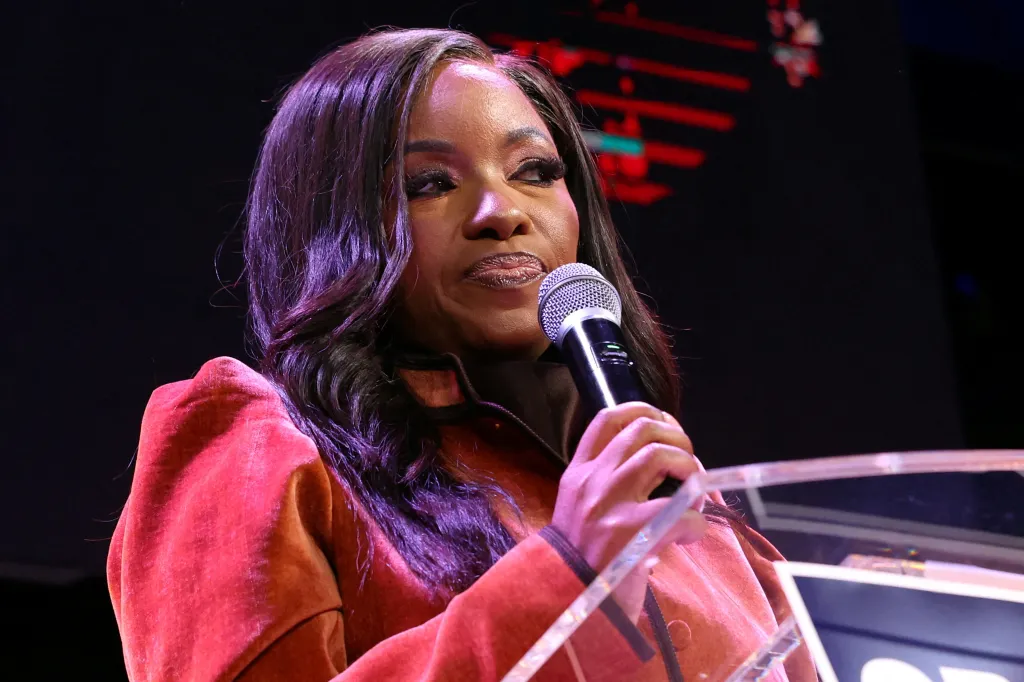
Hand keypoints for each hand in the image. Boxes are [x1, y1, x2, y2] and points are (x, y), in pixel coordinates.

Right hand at [551, 402, 706, 622]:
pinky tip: (689, 537)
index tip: (666, 426)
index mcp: (577, 475)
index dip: (645, 412)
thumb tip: (658, 470)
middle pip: (643, 429)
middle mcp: (591, 482)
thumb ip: (607, 488)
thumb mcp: (580, 514)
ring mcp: (608, 505)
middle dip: (678, 439)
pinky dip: (697, 522)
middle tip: (688, 464)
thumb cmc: (580, 565)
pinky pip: (681, 512)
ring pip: (662, 456)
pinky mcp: (629, 534)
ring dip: (691, 471)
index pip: (608, 419)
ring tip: (693, 497)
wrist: (561, 607)